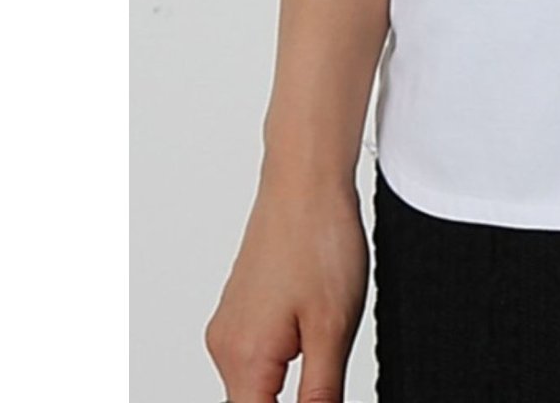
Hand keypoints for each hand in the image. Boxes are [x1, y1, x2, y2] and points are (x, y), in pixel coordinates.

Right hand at [204, 173, 367, 401]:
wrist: (305, 180)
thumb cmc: (319, 239)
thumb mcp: (333, 327)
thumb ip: (321, 393)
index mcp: (243, 359)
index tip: (320, 395)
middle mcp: (225, 347)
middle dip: (296, 398)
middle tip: (326, 355)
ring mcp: (230, 326)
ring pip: (259, 381)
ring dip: (294, 376)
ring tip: (325, 327)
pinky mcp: (241, 309)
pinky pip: (260, 352)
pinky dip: (287, 351)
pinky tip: (314, 317)